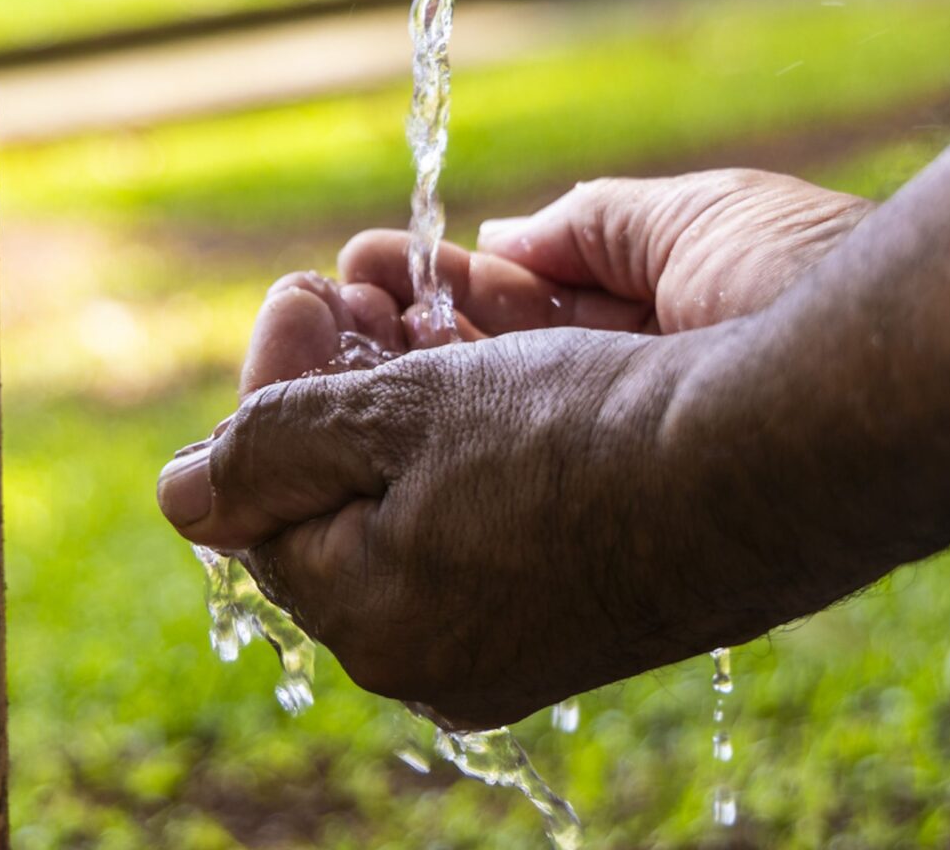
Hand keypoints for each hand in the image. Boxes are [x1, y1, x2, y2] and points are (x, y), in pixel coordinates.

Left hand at [158, 170, 874, 726]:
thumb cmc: (580, 432)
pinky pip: (494, 525)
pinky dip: (479, 447)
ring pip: (420, 510)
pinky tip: (501, 375)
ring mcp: (519, 647)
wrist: (774, 461)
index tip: (299, 291)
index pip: (264, 501)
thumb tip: (176, 494)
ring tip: (423, 311)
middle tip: (347, 291)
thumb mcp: (398, 414)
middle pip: (341, 510)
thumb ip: (269, 448)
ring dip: (407, 407)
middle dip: (335, 390)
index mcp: (372, 621)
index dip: (269, 384)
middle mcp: (437, 659)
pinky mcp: (589, 613)